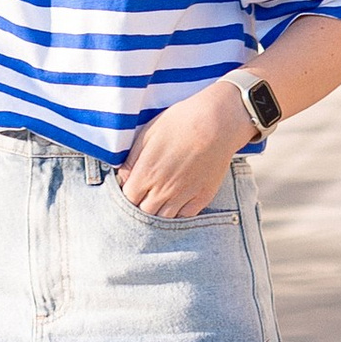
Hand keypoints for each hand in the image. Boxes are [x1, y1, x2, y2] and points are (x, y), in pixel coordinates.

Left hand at [116, 80, 248, 221]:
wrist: (216, 123)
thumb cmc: (180, 122)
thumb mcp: (148, 132)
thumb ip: (132, 159)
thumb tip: (124, 178)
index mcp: (147, 173)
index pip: (128, 198)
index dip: (127, 193)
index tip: (131, 186)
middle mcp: (163, 190)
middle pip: (144, 213)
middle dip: (140, 206)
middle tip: (144, 195)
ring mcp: (184, 196)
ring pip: (164, 219)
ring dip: (158, 213)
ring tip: (159, 199)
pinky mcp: (202, 197)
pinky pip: (185, 217)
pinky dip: (178, 213)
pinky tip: (177, 201)